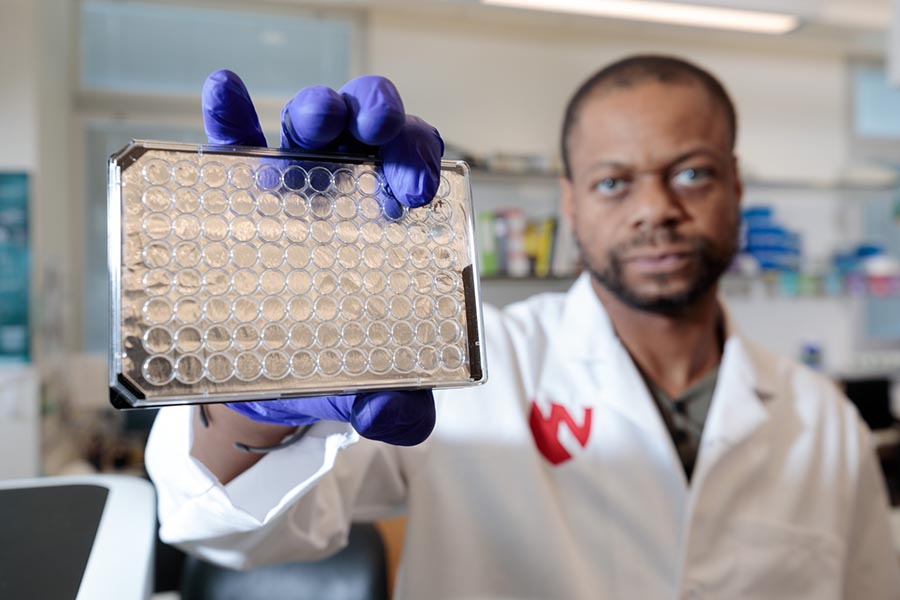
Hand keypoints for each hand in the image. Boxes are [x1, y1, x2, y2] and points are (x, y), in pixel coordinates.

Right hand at [201, 69, 439, 445]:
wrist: (271, 383)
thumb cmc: (329, 369)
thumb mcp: (365, 389)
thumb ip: (398, 405)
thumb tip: (404, 418)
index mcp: (389, 223)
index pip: (415, 167)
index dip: (419, 161)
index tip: (414, 190)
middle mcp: (346, 191)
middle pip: (372, 131)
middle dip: (384, 119)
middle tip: (380, 140)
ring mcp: (293, 184)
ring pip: (311, 123)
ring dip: (318, 107)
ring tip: (317, 121)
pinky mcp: (237, 190)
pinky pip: (234, 144)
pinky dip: (230, 115)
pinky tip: (225, 93)